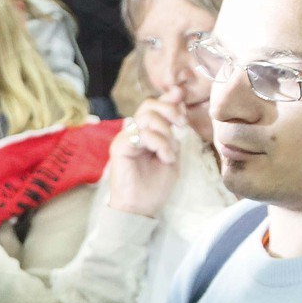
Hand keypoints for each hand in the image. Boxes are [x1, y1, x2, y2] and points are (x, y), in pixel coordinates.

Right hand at [106, 86, 184, 217]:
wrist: (141, 207)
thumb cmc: (155, 186)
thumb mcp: (172, 154)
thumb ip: (173, 134)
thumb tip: (179, 108)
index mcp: (146, 133)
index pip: (155, 106)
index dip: (168, 97)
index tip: (181, 94)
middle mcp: (134, 133)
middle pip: (149, 105)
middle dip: (169, 109)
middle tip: (182, 124)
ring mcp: (125, 139)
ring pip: (147, 117)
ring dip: (165, 133)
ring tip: (170, 153)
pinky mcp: (119, 147)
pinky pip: (143, 134)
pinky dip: (159, 143)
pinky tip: (165, 157)